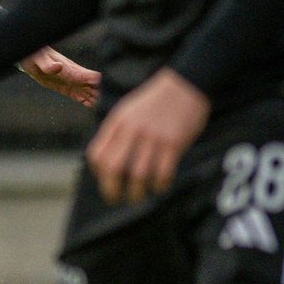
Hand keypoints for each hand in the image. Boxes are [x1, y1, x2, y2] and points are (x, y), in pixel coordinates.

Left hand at [20, 46, 100, 106]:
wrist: (31, 59)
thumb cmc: (35, 57)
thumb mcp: (40, 61)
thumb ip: (48, 65)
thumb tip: (58, 67)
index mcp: (70, 69)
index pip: (88, 75)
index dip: (97, 82)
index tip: (103, 91)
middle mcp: (74, 75)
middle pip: (93, 85)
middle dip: (100, 93)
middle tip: (104, 104)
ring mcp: (72, 82)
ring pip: (89, 91)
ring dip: (95, 98)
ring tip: (100, 108)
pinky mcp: (66, 88)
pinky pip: (79, 95)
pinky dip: (86, 100)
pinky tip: (91, 106)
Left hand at [85, 68, 210, 203]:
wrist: (186, 85)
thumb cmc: (156, 101)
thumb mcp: (128, 110)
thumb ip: (117, 132)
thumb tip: (106, 160)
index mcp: (118, 123)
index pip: (97, 154)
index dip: (98, 172)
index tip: (106, 180)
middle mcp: (132, 131)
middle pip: (112, 168)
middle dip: (111, 189)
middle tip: (116, 199)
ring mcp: (153, 137)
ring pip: (138, 175)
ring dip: (136, 192)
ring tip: (138, 196)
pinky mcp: (173, 143)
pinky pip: (163, 173)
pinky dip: (159, 185)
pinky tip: (160, 186)